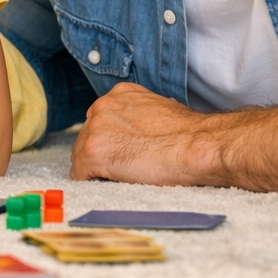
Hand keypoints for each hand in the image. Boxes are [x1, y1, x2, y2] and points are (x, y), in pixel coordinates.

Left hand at [70, 82, 212, 185]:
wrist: (196, 145)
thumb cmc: (188, 134)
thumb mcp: (161, 109)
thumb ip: (140, 115)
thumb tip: (137, 130)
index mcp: (119, 94)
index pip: (101, 120)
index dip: (111, 140)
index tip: (122, 152)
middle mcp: (102, 106)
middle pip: (86, 136)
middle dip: (101, 153)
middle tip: (122, 168)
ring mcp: (95, 128)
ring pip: (81, 155)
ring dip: (97, 168)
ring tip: (122, 176)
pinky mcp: (93, 152)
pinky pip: (80, 174)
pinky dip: (93, 182)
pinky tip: (113, 183)